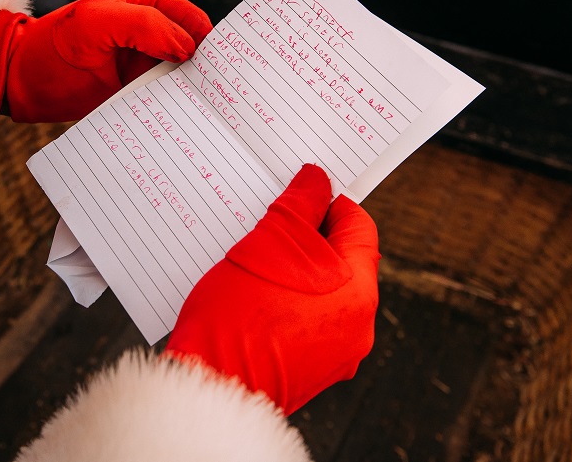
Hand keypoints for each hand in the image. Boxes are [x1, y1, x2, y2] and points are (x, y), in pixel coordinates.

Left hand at [0, 0, 211, 122]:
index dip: (208, 37)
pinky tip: (180, 115)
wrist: (21, 83)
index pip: (190, 17)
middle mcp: (150, 31)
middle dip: (204, 67)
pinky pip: (164, 98)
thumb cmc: (52, 44)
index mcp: (146, 2)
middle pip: (192, 48)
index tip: (222, 61)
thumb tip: (187, 47)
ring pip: (181, 76)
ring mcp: (143, 62)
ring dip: (189, 90)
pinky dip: (173, 106)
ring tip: (203, 105)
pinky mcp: (136, 90)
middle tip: (218, 89)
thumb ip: (145, 26)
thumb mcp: (97, 22)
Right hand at [165, 164, 379, 414]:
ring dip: (296, 271)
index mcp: (359, 291)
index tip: (299, 195)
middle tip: (271, 225)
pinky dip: (288, 303)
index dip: (329, 203)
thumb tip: (317, 181)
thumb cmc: (238, 317)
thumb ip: (299, 204)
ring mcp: (337, 354)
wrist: (212, 390)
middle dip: (308, 237)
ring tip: (256, 263)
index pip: (358, 226)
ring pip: (324, 291)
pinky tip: (255, 296)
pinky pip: (308, 321)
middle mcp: (359, 326)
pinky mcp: (311, 372)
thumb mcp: (267, 242)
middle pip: (342, 260)